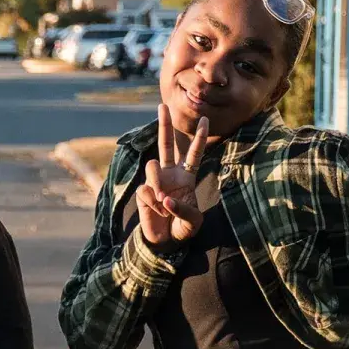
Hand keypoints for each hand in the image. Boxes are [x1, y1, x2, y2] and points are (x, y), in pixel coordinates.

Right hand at [135, 104, 208, 248]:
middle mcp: (169, 174)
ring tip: (162, 202)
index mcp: (186, 176)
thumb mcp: (193, 222)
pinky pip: (146, 191)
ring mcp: (154, 181)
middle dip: (164, 125)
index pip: (194, 153)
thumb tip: (165, 197)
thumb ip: (183, 210)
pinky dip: (153, 204)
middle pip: (166, 144)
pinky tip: (157, 212)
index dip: (199, 137)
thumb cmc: (183, 228)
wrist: (165, 241)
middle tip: (163, 106)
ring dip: (157, 183)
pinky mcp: (142, 192)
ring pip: (152, 167)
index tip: (205, 119)